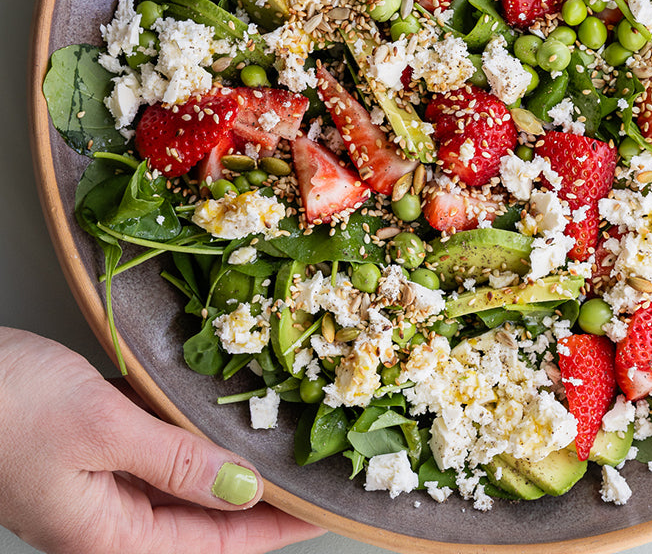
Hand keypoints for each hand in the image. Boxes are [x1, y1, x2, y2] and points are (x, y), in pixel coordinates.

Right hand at [0, 328, 324, 553]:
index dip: (277, 526)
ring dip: (231, 463)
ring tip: (283, 442)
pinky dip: (195, 434)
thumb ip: (175, 463)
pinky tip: (222, 413)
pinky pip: (160, 449)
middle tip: (316, 470)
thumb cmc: (7, 405)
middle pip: (206, 519)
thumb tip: (242, 491)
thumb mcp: (101, 430)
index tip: (326, 509)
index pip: (217, 544)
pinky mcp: (93, 448)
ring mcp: (100, 484)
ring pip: (187, 482)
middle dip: (263, 498)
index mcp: (109, 537)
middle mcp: (109, 521)